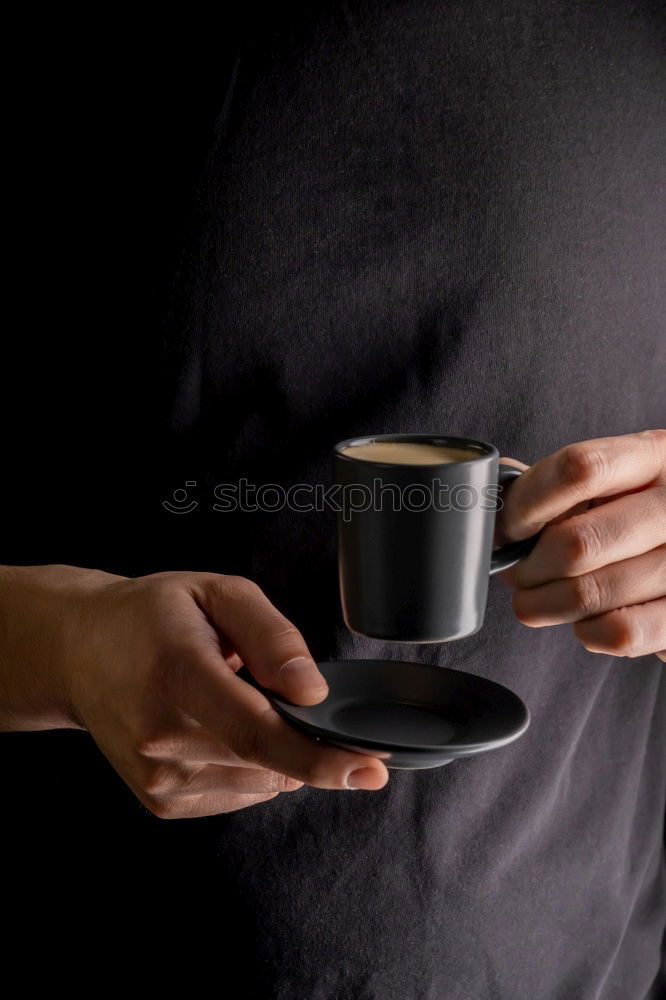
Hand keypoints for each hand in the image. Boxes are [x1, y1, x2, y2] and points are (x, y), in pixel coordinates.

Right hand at [0, 566, 388, 817]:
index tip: (368, 769)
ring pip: (261, 782)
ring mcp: (156, 777)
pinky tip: (222, 728)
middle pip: (267, 761)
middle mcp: (160, 735)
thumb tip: (312, 690)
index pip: (256, 731)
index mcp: (176, 674)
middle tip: (294, 697)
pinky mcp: (159, 801)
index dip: (319, 757)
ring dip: (276, 751)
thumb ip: (272, 635)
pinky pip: (239, 793)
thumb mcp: (217, 593)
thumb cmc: (152, 616)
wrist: (78, 651)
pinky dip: (251, 766)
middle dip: (307, 741)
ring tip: (234, 701)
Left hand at [495, 429, 665, 662]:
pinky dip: (588, 631)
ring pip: (590, 592)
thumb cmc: (627, 517)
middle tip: (519, 573)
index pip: (580, 468)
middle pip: (577, 542)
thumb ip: (550, 483)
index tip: (507, 529)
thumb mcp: (603, 484)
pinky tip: (587, 618)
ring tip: (539, 599)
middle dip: (529, 568)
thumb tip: (494, 494)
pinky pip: (620, 631)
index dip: (527, 504)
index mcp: (653, 456)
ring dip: (545, 604)